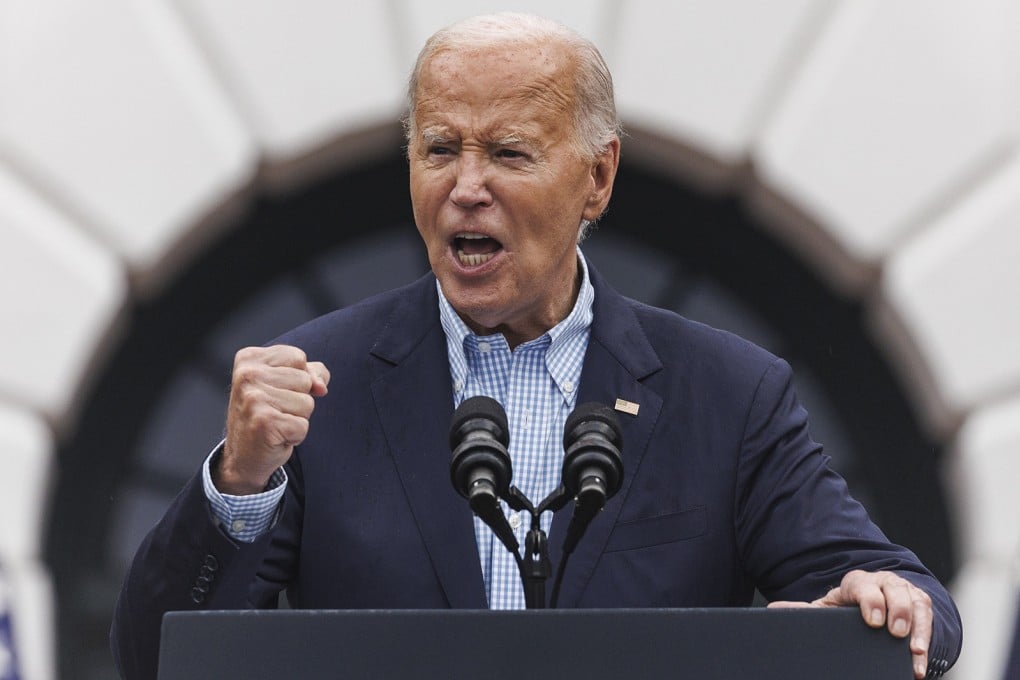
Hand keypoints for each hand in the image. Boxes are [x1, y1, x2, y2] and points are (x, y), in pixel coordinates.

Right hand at [216, 345, 329, 494]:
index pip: (299, 357)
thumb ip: (310, 373)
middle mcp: (247, 375)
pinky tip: (276, 437)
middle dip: (298, 399)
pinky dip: (296, 435)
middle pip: (305, 380)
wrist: (242, 456)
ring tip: (276, 423)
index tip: (275, 392)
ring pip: (307, 403)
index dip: (298, 378)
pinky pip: (303, 425)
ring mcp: (254, 399)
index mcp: (249, 358)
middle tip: (275, 411)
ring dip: (297, 418)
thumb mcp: (284, 384)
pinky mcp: (264, 422)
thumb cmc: (265, 416)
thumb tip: (321, 386)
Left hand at [768, 570, 932, 678]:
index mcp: (857, 583)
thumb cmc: (848, 607)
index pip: (863, 585)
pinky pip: (928, 618)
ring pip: (915, 602)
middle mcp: (883, 583)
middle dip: (897, 611)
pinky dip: (926, 638)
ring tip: (912, 651)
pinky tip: (919, 658)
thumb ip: (804, 610)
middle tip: (894, 633)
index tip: (872, 620)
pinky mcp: (921, 604)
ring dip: (916, 628)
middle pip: (894, 590)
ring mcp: (904, 592)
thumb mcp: (828, 609)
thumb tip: (774, 610)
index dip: (870, 600)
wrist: (875, 602)